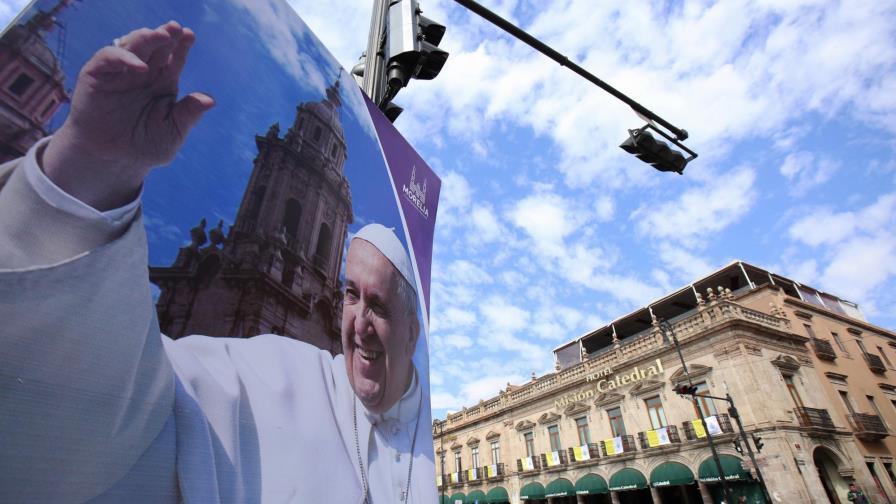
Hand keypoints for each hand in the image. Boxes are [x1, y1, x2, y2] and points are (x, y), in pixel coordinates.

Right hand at [42, 21, 213, 210]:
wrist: (113, 159)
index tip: (189, 35)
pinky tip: (140, 67)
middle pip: (156, 46)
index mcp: (163, 82)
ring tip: (162, 36)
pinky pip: (109, 58)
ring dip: (147, 38)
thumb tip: (210, 100)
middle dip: (165, 35)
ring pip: (133, 46)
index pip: (175, 58)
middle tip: (175, 28)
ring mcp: (120, 72)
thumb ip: (188, 114)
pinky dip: (123, 58)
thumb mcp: (172, 132)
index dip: (182, 46)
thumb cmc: (145, 146)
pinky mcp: (97, 75)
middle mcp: (143, 72)